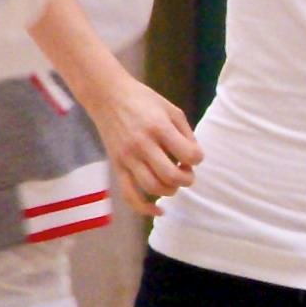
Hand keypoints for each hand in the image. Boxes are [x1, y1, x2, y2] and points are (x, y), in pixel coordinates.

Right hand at [92, 73, 203, 216]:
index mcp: (159, 127)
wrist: (107, 96)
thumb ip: (185, 133)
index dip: (197, 158)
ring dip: (170, 190)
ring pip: (153, 187)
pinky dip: (145, 208)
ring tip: (173, 181)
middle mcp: (142, 145)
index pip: (189, 154)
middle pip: (171, 175)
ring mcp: (127, 157)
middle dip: (186, 178)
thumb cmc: (143, 100)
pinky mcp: (117, 166)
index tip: (194, 155)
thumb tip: (194, 158)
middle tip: (186, 172)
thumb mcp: (171, 109)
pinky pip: (129, 195)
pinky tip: (159, 210)